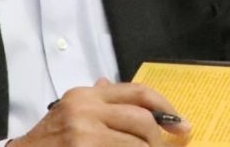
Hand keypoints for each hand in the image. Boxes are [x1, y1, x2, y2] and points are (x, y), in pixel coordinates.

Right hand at [10, 78, 190, 146]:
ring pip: (137, 144)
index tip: (181, 125)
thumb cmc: (48, 140)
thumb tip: (118, 88)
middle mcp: (85, 110)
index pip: (137, 92)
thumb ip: (97, 101)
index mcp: (86, 96)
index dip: (165, 107)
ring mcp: (84, 135)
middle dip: (159, 139)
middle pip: (142, 119)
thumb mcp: (69, 112)